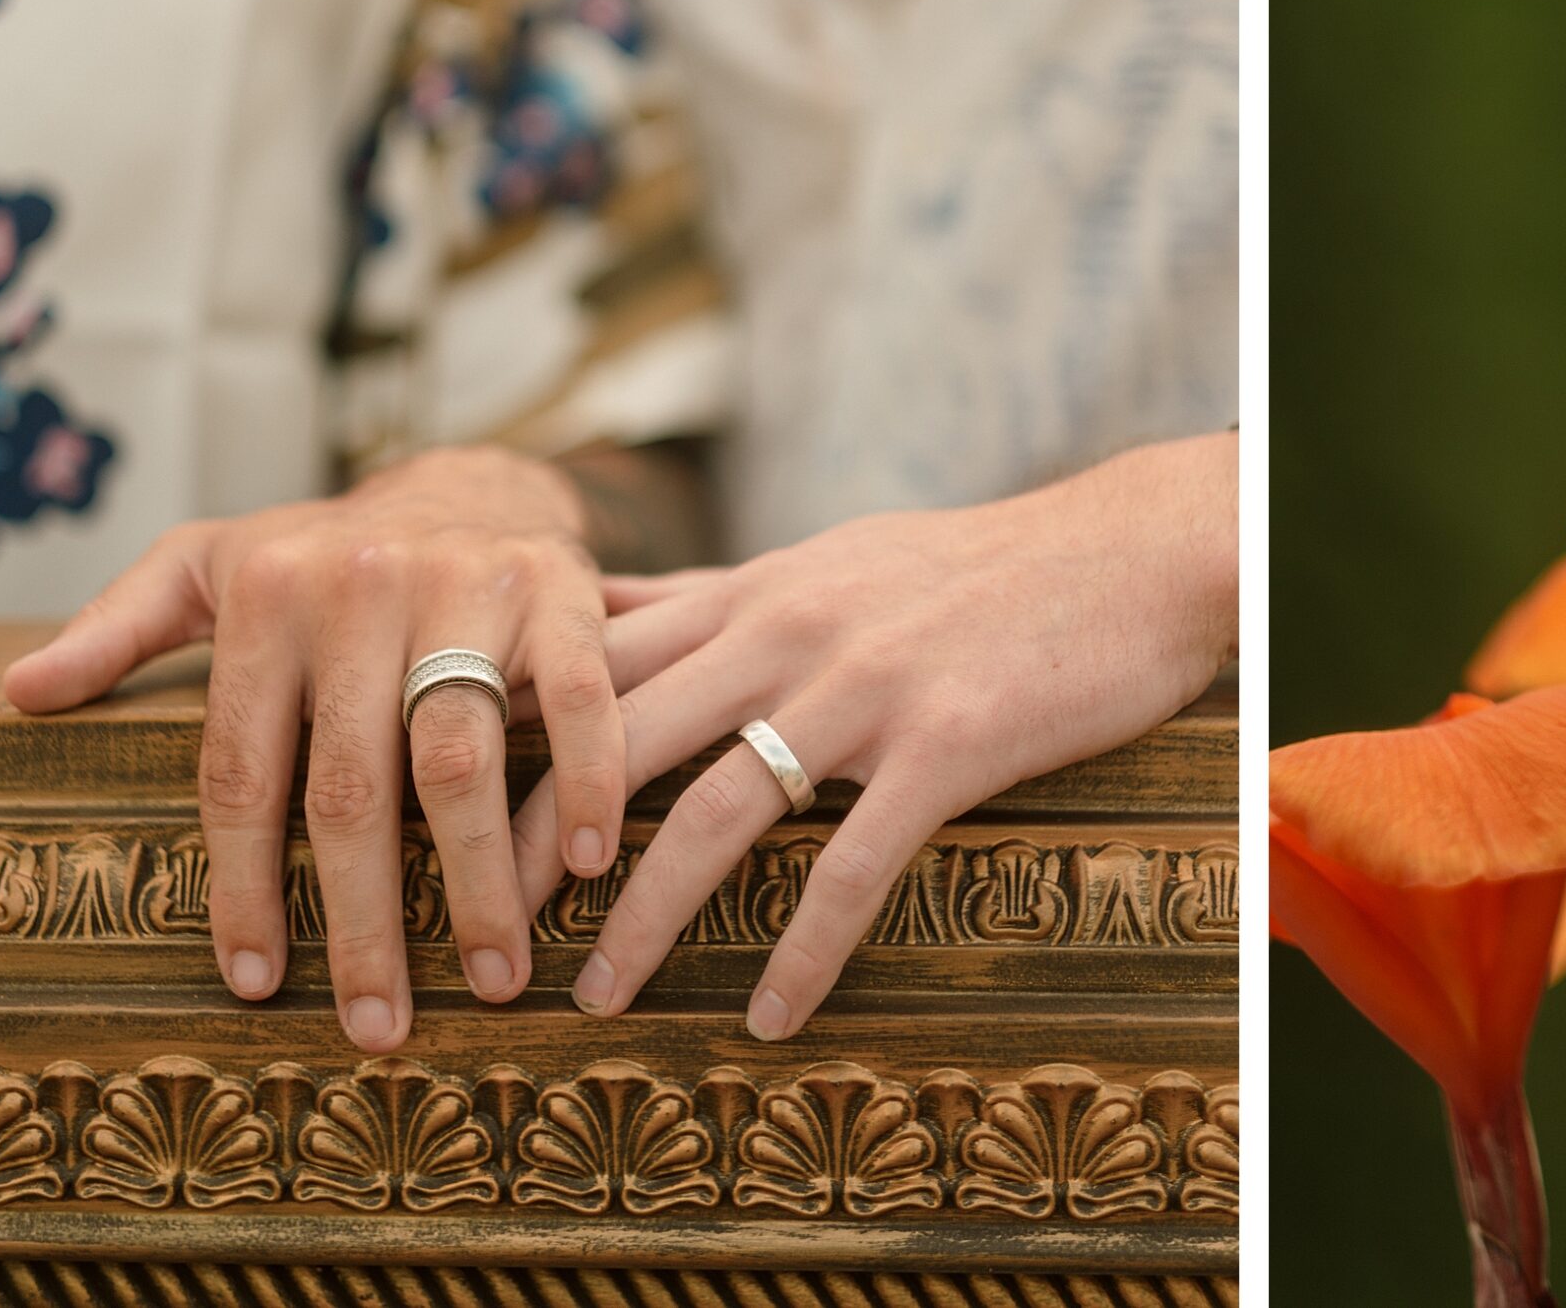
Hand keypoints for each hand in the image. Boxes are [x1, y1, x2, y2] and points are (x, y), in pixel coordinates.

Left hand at [2, 447, 625, 1048]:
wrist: (473, 480)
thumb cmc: (329, 552)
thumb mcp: (210, 565)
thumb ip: (122, 626)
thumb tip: (24, 694)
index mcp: (268, 596)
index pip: (243, 771)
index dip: (245, 887)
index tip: (259, 984)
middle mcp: (363, 587)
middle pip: (354, 788)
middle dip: (365, 920)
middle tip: (380, 1023)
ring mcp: (469, 587)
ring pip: (462, 759)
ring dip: (483, 881)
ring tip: (495, 977)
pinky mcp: (561, 591)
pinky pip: (579, 701)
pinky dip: (589, 783)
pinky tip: (588, 862)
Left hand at [514, 432, 1237, 1039]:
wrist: (1127, 550)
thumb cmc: (979, 564)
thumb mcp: (830, 556)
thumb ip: (715, 591)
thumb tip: (598, 604)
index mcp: (759, 588)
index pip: (595, 658)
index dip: (508, 734)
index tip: (439, 810)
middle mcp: (791, 632)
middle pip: (624, 744)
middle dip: (534, 842)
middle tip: (479, 932)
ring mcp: (865, 690)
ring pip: (716, 813)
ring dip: (643, 916)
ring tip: (596, 995)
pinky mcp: (945, 746)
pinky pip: (852, 866)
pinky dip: (803, 952)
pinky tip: (769, 1015)